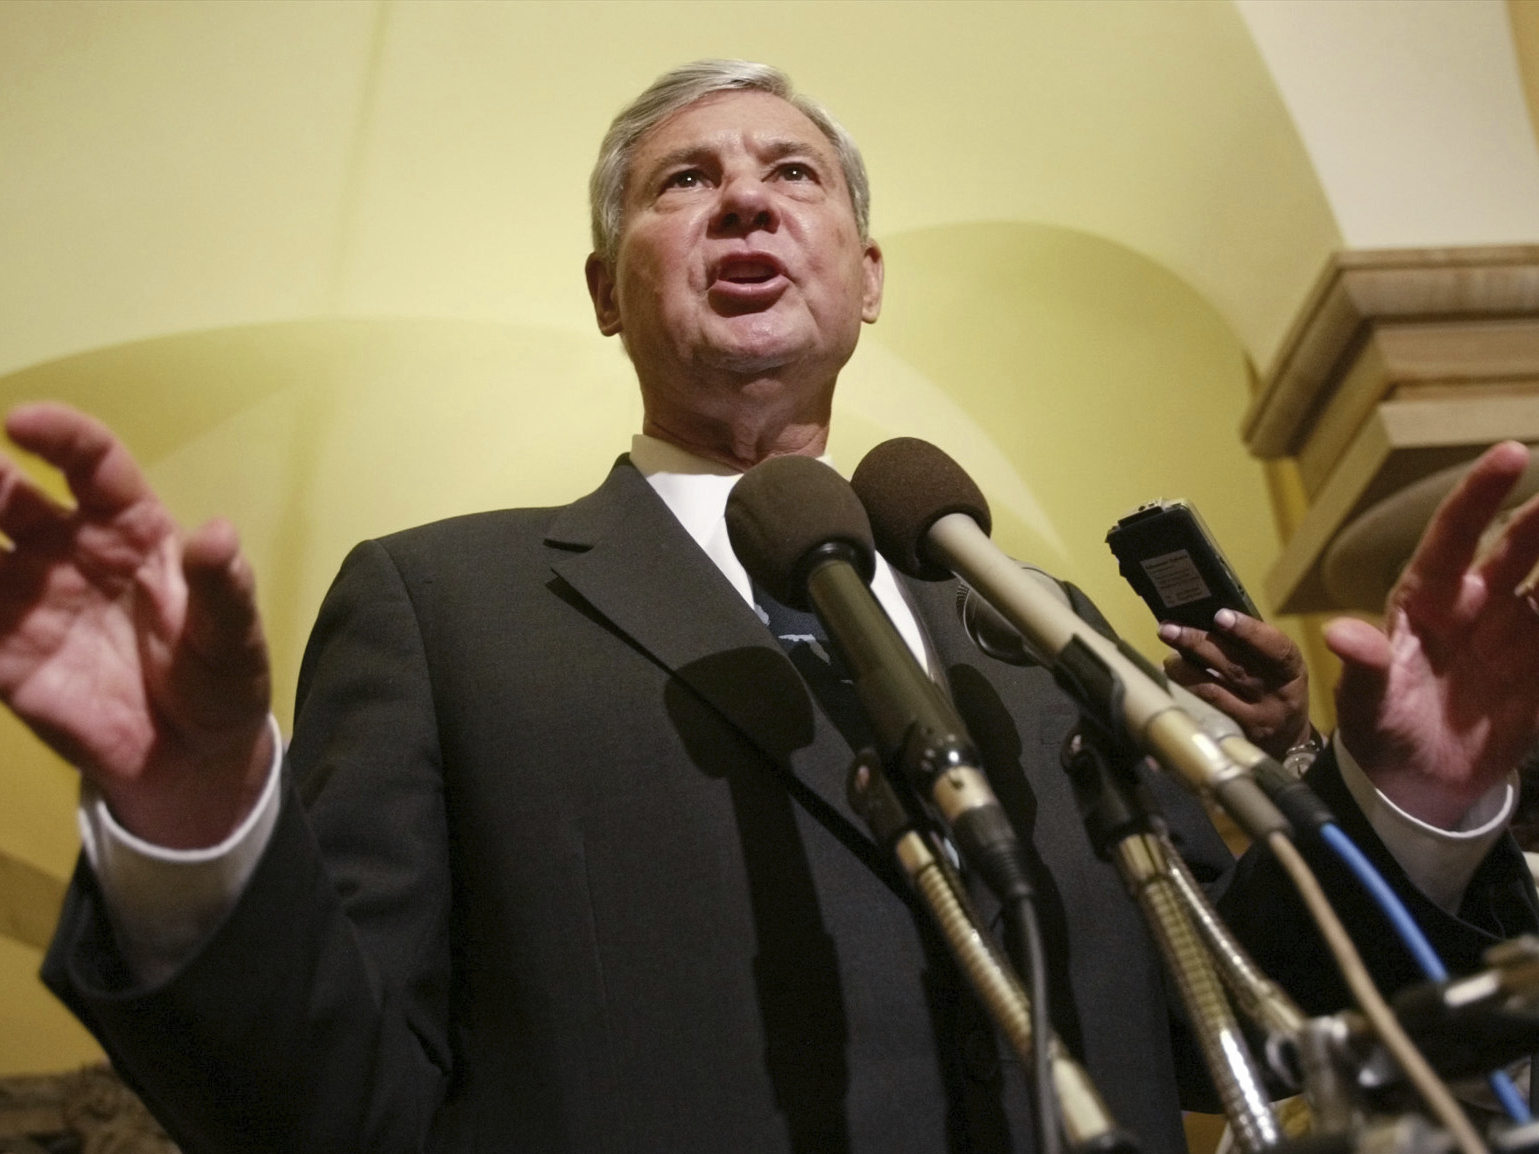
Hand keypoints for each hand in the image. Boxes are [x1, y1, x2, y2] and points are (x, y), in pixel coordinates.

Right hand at [0, 403, 271, 847]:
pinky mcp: (4, 658)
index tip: (22, 422)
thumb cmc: (219, 676)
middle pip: (9, 498)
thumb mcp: (234, 639)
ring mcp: (29, 602)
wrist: (191, 757)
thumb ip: (223, 589)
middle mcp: (68, 552)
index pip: (92, 466)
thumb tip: (217, 532)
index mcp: (130, 530)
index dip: (61, 437)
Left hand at [1157, 610, 1311, 760]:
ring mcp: (1254, 720)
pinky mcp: (1232, 734)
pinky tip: (1172, 678)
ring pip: (1211, 691)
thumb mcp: (1277, 667)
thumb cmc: (1274, 688)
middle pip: (1235, 667)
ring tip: (1169, 657)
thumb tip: (1204, 619)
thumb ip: (1251, 646)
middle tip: (1169, 629)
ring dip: (1183, 669)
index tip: (1220, 615)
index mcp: (1292, 671)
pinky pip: (1201, 709)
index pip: (1277, 649)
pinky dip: (1182, 690)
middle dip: (1198, 643)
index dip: (1249, 631)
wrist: (1287, 740)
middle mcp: (1276, 697)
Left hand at [1326, 441, 1538, 827]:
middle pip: (1519, 550)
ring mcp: (1515, 636)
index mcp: (1427, 602)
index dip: (1478, 495)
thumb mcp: (1366, 703)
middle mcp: (1476, 606)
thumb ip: (1362, 667)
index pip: (1454, 536)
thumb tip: (1339, 634)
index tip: (1509, 453)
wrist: (1415, 783)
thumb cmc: (1380, 730)